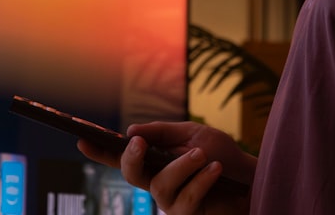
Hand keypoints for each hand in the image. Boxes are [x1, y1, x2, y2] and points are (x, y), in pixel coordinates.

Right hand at [78, 121, 252, 214]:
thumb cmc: (223, 156)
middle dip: (131, 159)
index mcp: (155, 161)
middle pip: (131, 174)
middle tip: (138, 144)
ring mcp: (171, 202)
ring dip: (182, 166)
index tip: (82, 140)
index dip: (101, 152)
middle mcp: (158, 183)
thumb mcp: (194, 134)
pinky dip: (201, 180)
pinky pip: (186, 199)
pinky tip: (215, 170)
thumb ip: (163, 133)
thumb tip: (130, 132)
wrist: (252, 179)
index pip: (123, 157)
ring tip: (203, 155)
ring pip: (160, 186)